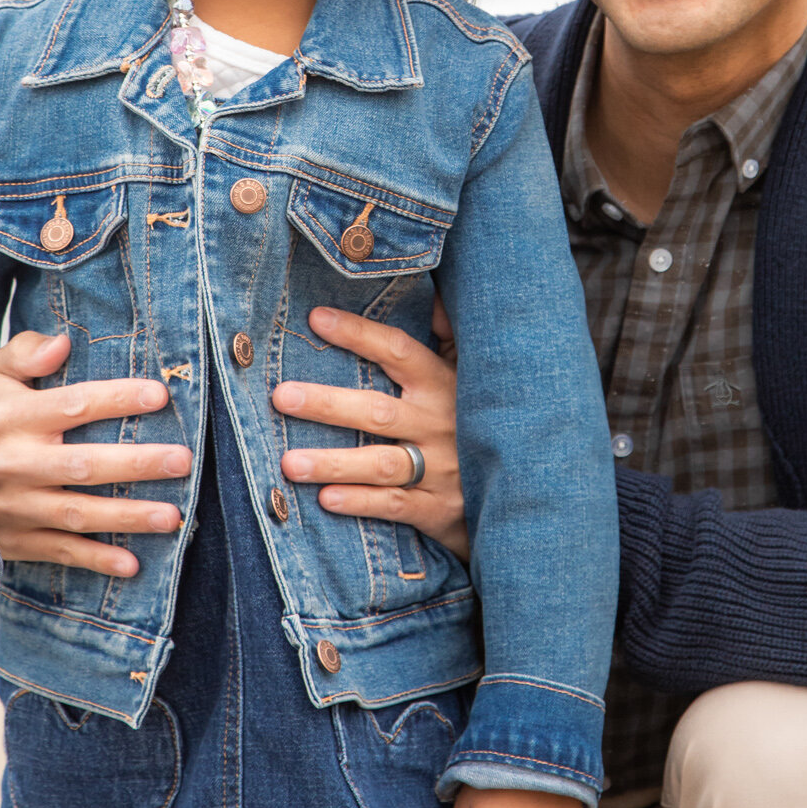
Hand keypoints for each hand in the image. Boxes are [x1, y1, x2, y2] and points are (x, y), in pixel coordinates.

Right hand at [0, 331, 192, 577]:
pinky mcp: (14, 540)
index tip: (160, 395)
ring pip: (79, 513)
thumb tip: (62, 344)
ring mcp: (15, 507)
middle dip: (137, 464)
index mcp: (14, 418)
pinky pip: (61, 551)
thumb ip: (25, 352)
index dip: (117, 398)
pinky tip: (134, 564)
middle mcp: (14, 463)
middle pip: (85, 464)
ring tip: (174, 516)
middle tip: (183, 460)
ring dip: (128, 517)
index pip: (74, 405)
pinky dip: (97, 560)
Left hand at [272, 301, 466, 561]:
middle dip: (328, 404)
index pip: (399, 352)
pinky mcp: (440, 510)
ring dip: (334, 463)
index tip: (315, 318)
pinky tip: (326, 499)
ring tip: (288, 462)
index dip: (359, 333)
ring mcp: (442, 469)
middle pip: (377, 411)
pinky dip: (362, 503)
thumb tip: (435, 297)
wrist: (525, 488)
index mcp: (445, 385)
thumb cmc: (478, 422)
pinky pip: (396, 506)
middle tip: (282, 397)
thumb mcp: (473, 375)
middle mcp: (440, 424)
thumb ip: (452, 338)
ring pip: (381, 464)